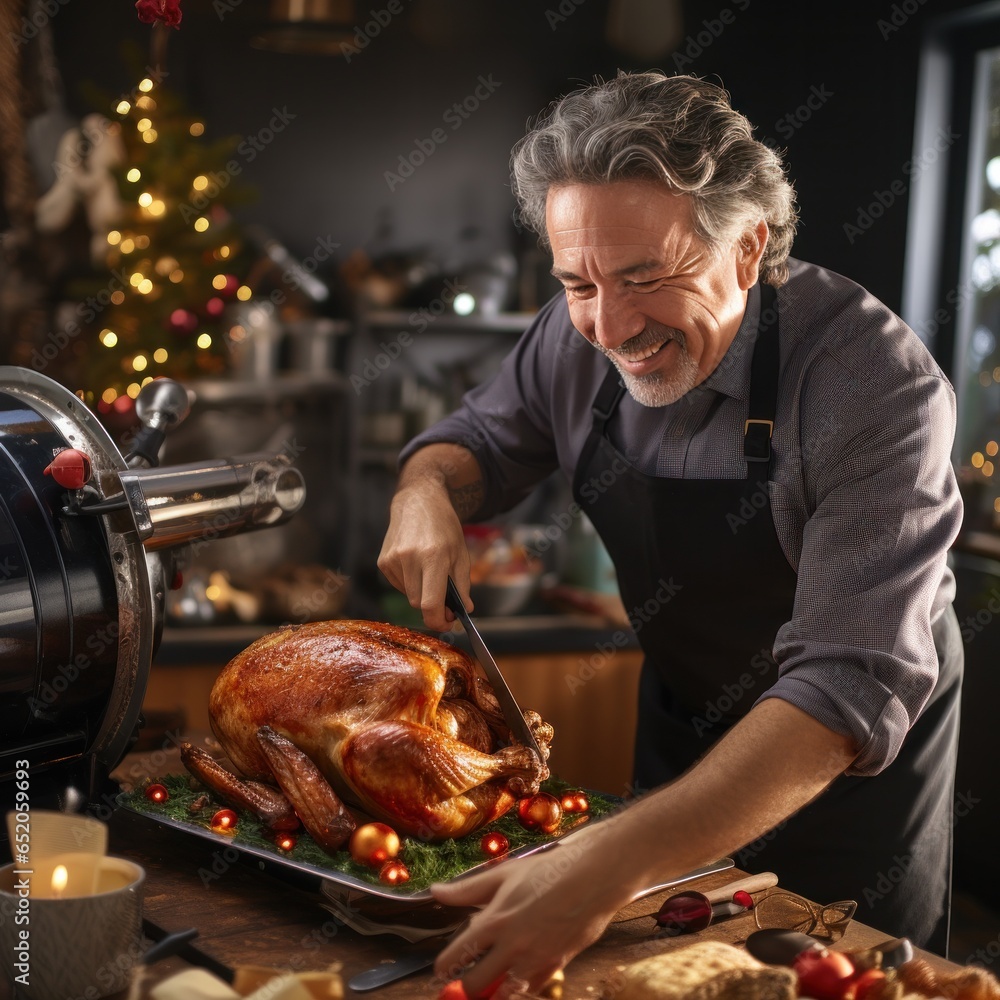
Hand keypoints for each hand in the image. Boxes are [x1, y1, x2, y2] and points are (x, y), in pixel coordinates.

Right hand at [378, 479, 471, 631]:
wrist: (419, 501)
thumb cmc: (444, 527)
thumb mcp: (461, 554)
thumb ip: (463, 585)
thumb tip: (464, 610)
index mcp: (433, 557)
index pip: (430, 604)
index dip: (438, 621)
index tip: (447, 622)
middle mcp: (410, 558)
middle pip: (418, 603)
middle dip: (432, 606)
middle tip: (445, 599)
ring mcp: (393, 559)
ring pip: (408, 595)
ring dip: (420, 592)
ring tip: (429, 571)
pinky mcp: (383, 561)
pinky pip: (398, 585)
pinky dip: (409, 583)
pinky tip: (415, 564)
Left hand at [431, 825, 641, 997]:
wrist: (592, 879)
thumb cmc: (547, 872)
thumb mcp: (504, 874)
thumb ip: (467, 889)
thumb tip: (436, 892)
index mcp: (495, 921)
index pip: (458, 954)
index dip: (445, 967)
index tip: (441, 970)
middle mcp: (512, 946)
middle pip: (477, 984)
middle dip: (467, 987)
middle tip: (465, 981)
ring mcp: (534, 960)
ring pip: (504, 995)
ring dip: (494, 992)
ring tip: (490, 983)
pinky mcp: (555, 967)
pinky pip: (531, 989)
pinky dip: (521, 987)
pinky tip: (518, 975)